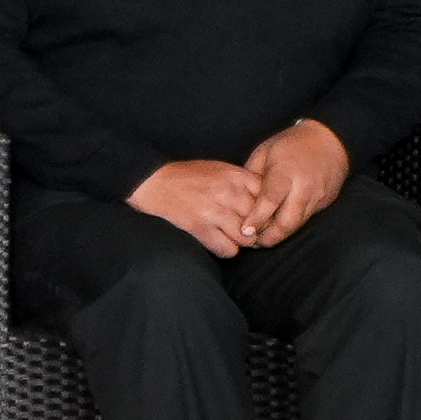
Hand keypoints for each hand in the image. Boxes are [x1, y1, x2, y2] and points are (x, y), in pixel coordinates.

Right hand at [126, 158, 271, 259]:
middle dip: (257, 231)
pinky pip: (228, 249)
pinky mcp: (199, 227)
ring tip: (232, 238)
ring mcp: (214, 210)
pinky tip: (217, 242)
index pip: (270, 200)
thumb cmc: (185, 176)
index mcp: (236, 176)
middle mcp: (229, 192)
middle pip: (261, 222)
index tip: (262, 218)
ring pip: (247, 239)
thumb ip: (243, 182)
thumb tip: (266, 203)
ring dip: (241, 242)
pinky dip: (225, 250)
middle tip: (249, 233)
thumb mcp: (219, 169)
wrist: (150, 180)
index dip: (269, 212)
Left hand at [243, 120, 352, 240]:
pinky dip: (291, 226)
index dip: (257, 218)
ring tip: (262, 239)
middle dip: (269, 237)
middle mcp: (304, 188)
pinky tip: (278, 227)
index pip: (270, 200)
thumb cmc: (291, 143)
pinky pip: (306, 219)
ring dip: (280, 235)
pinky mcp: (324, 203)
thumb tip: (237, 196)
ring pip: (298, 225)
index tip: (245, 232)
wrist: (331, 140)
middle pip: (287, 221)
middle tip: (252, 242)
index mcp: (285, 173)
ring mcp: (317, 197)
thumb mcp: (265, 152)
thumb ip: (251, 175)